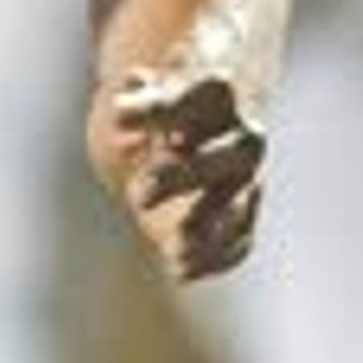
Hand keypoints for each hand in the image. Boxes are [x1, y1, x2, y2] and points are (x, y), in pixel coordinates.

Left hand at [91, 66, 268, 283]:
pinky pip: (241, 239)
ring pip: (241, 202)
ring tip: (172, 252)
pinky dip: (215, 258)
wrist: (192, 128)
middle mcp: (240, 133)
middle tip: (136, 194)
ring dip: (208, 227)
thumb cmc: (156, 108)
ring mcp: (246, 176)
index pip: (198, 94)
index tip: (117, 116)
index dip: (159, 108)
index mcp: (216, 91)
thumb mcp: (137, 95)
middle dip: (186, 175)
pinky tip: (179, 272)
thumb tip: (127, 100)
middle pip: (231, 153)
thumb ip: (133, 100)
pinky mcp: (239, 214)